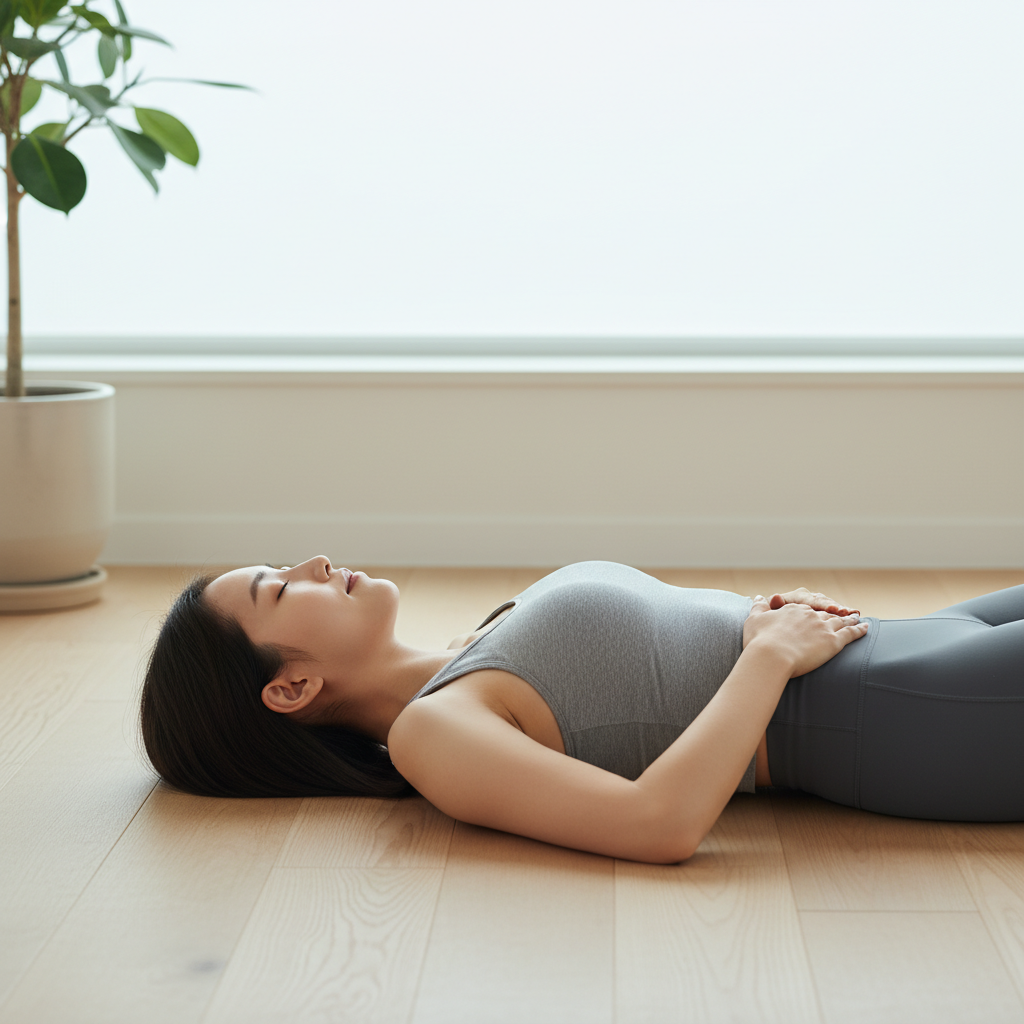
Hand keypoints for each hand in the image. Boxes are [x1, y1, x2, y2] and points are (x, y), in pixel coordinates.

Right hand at [742, 596, 867, 676]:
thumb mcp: (754, 619)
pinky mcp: (833, 642)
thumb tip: (758, 596)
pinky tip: (865, 628)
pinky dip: (859, 630)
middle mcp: (810, 615)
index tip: (818, 612)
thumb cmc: (759, 640)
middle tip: (844, 612)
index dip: (813, 611)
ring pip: (840, 621)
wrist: (771, 656)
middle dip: (835, 613)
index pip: (807, 609)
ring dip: (850, 619)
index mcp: (793, 610)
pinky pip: (851, 634)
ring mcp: (823, 627)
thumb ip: (758, 607)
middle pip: (825, 613)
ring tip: (857, 618)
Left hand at [767, 586, 858, 616]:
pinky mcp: (819, 612)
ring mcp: (813, 604)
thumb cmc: (768, 621)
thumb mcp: (766, 613)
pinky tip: (853, 616)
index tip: (833, 609)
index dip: (822, 604)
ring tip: (853, 614)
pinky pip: (832, 611)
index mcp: (794, 598)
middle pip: (822, 602)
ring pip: (829, 605)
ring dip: (841, 610)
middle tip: (846, 613)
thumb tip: (775, 597)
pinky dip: (842, 613)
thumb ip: (771, 606)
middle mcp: (806, 598)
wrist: (770, 624)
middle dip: (835, 607)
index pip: (809, 600)